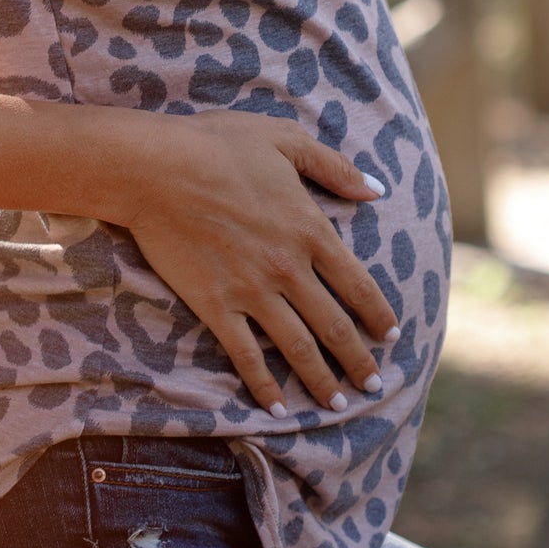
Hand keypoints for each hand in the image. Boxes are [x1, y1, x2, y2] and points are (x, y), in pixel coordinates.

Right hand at [115, 113, 398, 412]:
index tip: (391, 337)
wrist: (156, 168)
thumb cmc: (218, 145)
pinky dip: (265, 385)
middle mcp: (288, 268)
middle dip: (358, 360)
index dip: (378, 315)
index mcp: (310, 229)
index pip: (358, 285)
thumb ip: (334, 167)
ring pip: (298, 347)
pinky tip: (277, 408)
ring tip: (338, 405)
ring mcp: (252, 291)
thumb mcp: (285, 140)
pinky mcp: (215, 305)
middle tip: (374, 385)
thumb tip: (377, 189)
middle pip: (335, 325)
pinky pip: (246, 355)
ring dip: (321, 380)